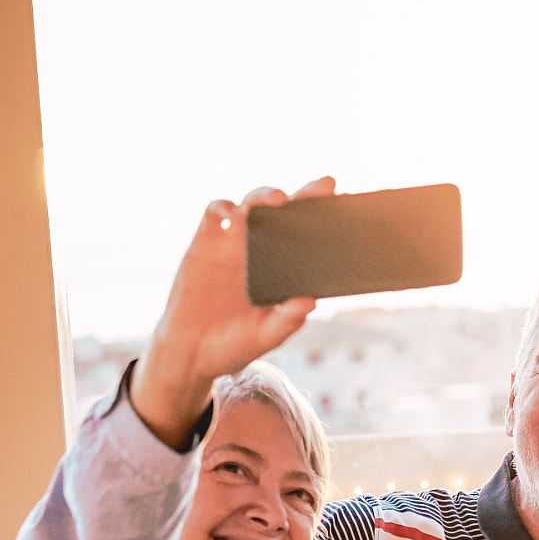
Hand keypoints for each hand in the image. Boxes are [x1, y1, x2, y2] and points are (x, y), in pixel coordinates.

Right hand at [130, 178, 335, 447]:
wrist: (192, 353)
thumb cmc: (235, 344)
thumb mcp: (265, 336)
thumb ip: (286, 320)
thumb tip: (311, 302)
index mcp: (283, 267)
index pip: (308, 234)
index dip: (325, 217)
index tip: (346, 203)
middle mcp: (261, 249)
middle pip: (285, 212)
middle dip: (306, 195)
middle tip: (324, 185)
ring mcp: (233, 243)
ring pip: (252, 205)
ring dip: (265, 195)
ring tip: (278, 199)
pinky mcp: (204, 243)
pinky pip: (214, 215)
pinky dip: (222, 208)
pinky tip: (230, 213)